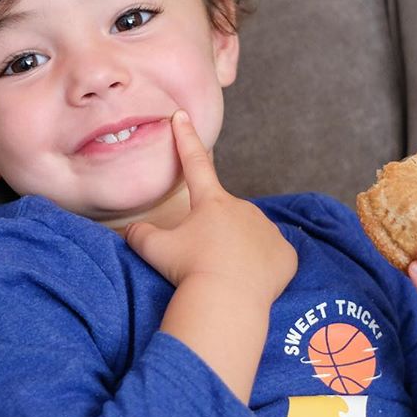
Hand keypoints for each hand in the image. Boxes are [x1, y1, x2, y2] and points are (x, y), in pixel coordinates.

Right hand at [124, 110, 296, 305]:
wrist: (227, 301)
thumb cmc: (188, 271)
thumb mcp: (153, 249)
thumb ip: (139, 234)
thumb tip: (131, 231)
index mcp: (210, 201)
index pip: (194, 163)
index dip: (185, 139)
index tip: (181, 115)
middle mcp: (243, 208)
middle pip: (223, 216)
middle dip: (213, 234)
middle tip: (202, 262)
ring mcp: (267, 230)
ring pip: (249, 236)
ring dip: (237, 250)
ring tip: (224, 276)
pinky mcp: (285, 254)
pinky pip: (271, 258)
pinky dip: (260, 268)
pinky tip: (248, 283)